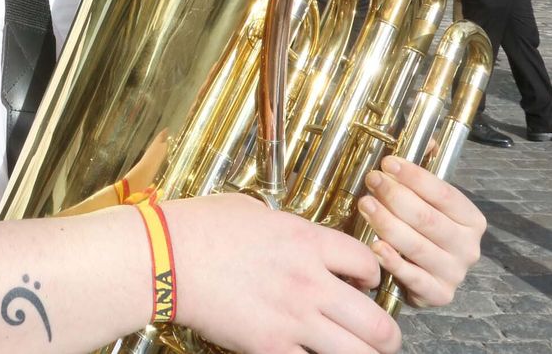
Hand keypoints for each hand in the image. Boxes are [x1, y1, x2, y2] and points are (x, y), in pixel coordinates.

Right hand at [163, 193, 399, 352]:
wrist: (165, 256)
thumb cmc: (199, 228)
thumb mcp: (253, 211)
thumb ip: (286, 228)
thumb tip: (298, 239)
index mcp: (307, 242)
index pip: (369, 265)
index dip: (373, 277)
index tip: (364, 284)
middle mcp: (310, 282)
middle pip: (378, 323)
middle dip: (386, 334)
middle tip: (379, 335)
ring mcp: (293, 319)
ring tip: (357, 352)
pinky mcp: (270, 347)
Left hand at [358, 156, 483, 306]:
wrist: (423, 273)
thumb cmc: (421, 228)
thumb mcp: (426, 198)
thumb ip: (426, 169)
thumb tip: (427, 139)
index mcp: (472, 219)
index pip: (443, 193)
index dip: (414, 176)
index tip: (387, 163)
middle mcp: (469, 247)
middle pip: (428, 218)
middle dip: (395, 197)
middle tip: (371, 181)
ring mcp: (454, 273)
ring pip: (417, 245)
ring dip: (387, 223)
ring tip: (364, 204)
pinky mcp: (438, 295)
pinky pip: (413, 277)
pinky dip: (392, 261)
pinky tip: (374, 246)